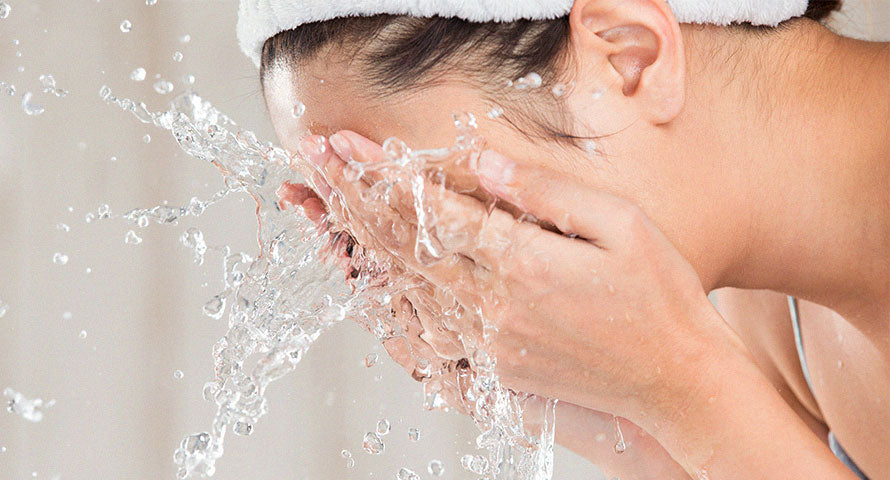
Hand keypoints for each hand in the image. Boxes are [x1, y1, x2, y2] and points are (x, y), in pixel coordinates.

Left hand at [316, 130, 748, 427]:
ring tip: (324, 209)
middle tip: (317, 163)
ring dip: (358, 245)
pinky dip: (386, 303)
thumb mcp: (620, 225)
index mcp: (526, 265)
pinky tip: (366, 281)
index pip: (433, 209)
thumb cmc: (660, 297)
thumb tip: (481, 159)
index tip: (348, 143)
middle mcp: (496, 309)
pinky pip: (421, 335)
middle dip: (352, 197)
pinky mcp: (493, 371)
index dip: (383, 171)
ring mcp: (490, 345)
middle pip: (403, 247)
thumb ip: (546, 192)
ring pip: (402, 291)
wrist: (677, 381)